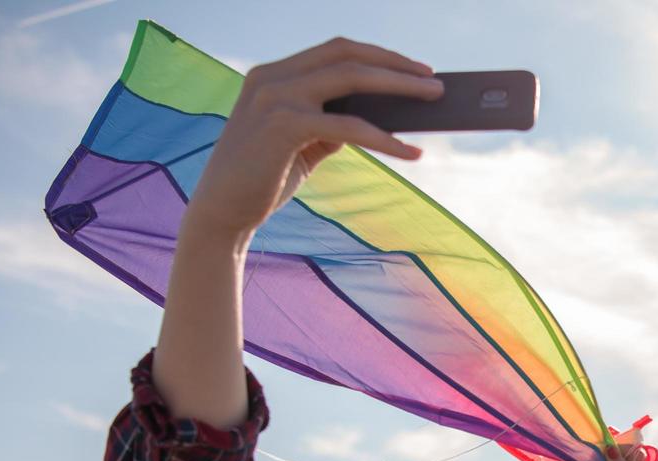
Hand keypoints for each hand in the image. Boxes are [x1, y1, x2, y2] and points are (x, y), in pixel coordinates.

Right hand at [184, 37, 443, 242]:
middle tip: (435, 82)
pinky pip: (350, 126)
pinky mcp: (283, 126)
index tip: (414, 68)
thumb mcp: (302, 143)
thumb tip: (380, 117)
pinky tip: (410, 152)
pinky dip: (385, 138)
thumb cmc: (263, 178)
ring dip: (400, 88)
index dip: (378, 55)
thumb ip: (332, 123)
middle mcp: (272, 77)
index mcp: (273, 75)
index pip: (335, 51)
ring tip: (433, 102)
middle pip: (347, 56)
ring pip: (352, 80)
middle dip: (396, 65)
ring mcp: (275, 97)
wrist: (222, 213)